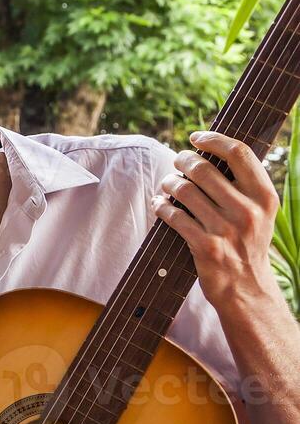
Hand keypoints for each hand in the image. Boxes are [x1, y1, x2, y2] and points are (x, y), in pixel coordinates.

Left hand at [154, 132, 283, 307]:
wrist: (248, 286)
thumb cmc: (248, 242)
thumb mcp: (259, 211)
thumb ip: (243, 184)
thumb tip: (212, 150)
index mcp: (264, 196)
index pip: (239, 153)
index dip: (213, 139)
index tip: (196, 137)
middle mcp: (248, 211)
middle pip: (203, 168)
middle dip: (182, 161)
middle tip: (177, 163)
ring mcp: (226, 229)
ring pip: (183, 189)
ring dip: (168, 183)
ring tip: (168, 184)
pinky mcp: (205, 246)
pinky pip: (172, 215)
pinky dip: (160, 206)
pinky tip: (159, 204)